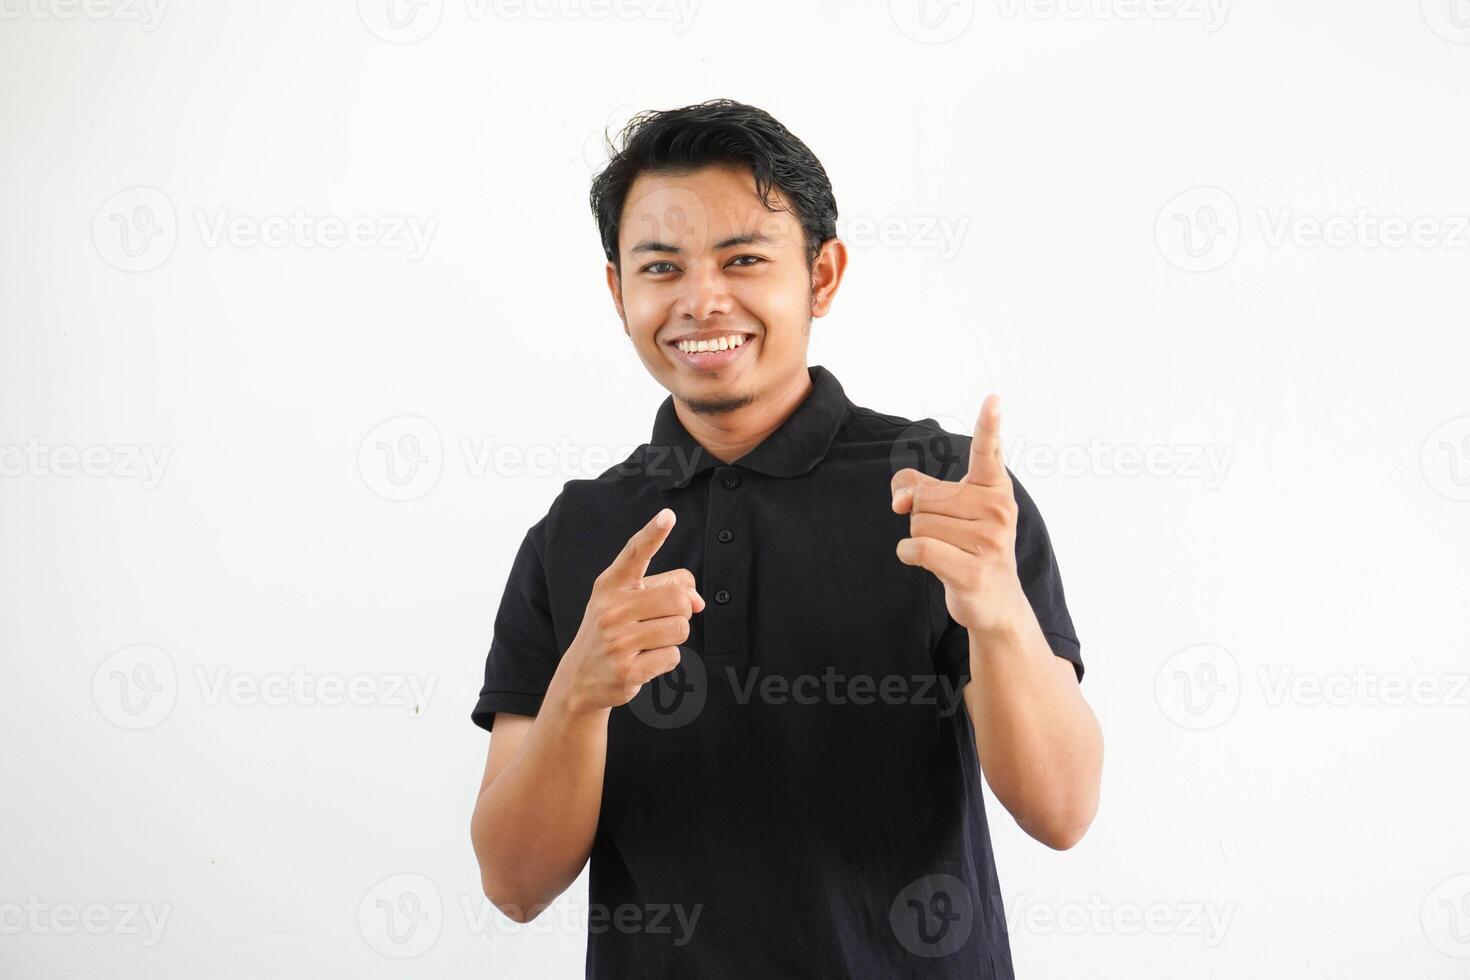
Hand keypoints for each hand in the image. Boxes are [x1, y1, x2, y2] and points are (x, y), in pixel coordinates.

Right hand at [549, 508, 704, 715]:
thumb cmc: (612, 632)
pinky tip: (643, 662)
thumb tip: (697, 601)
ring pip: (680, 628)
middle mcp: (610, 609)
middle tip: (660, 622)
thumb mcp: (626, 603)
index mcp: (610, 585)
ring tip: (648, 642)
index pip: (635, 554)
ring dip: (673, 637)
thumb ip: (665, 590)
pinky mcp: (626, 670)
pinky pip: (673, 657)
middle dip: (680, 612)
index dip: (653, 534)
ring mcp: (617, 641)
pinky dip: (666, 660)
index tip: (668, 516)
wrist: (579, 680)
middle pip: (678, 599)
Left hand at [892, 395, 1029, 637]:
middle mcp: (998, 510)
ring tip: (948, 550)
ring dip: (919, 538)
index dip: (989, 424)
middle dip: (920, 515)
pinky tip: (927, 562)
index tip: (994, 398)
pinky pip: (917, 548)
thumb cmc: (968, 545)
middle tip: (947, 534)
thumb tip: (899, 497)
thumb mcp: (950, 509)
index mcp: (994, 488)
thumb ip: (918, 487)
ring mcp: (990, 541)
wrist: (995, 601)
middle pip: (924, 497)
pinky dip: (909, 554)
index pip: (988, 451)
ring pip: (918, 524)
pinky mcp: (973, 571)